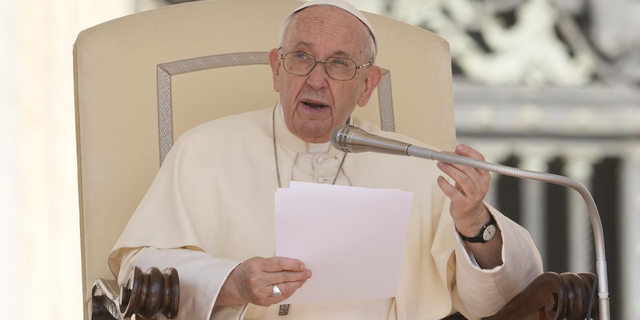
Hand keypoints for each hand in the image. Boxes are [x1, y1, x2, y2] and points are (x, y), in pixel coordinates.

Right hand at [215, 256, 311, 306]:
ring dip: (297, 284)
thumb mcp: (258, 261)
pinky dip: (290, 291)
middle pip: (284, 277)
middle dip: (299, 274)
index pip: (279, 264)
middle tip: (306, 272)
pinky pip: (281, 297)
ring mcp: (261, 292)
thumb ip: (273, 263)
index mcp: (257, 267)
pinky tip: (294, 287)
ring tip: (303, 279)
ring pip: (284, 288)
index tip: (302, 264)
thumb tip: (292, 264)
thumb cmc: (248, 271)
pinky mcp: (264, 301)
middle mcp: (258, 280)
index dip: (293, 264)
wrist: (236, 285)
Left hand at [436, 144, 502, 267]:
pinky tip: (439, 179)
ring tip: (439, 164)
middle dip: (454, 160)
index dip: (469, 152)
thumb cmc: (467, 192)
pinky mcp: (464, 204)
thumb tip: (452, 151)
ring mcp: (474, 195)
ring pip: (462, 178)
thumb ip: (463, 165)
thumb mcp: (470, 178)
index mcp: (485, 176)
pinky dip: (444, 184)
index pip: (479, 160)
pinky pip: (452, 191)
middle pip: (468, 168)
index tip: (457, 147)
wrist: (470, 215)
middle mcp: (482, 185)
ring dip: (449, 169)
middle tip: (442, 156)